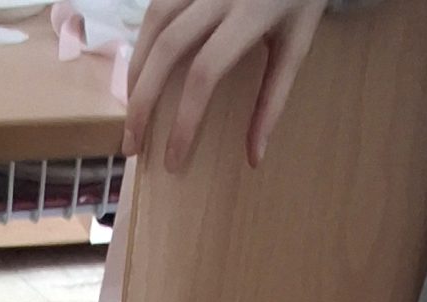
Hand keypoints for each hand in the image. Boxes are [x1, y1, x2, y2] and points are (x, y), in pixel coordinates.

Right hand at [123, 0, 325, 170]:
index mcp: (250, 15)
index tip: (172, 160)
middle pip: (167, 49)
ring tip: (129, 110)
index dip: (184, 120)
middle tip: (131, 145)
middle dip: (142, 101)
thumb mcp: (297, 44)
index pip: (204, 73)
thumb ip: (274, 99)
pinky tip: (141, 70)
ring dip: (135, 70)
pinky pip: (156, 5)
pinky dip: (143, 40)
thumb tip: (254, 156)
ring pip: (153, 22)